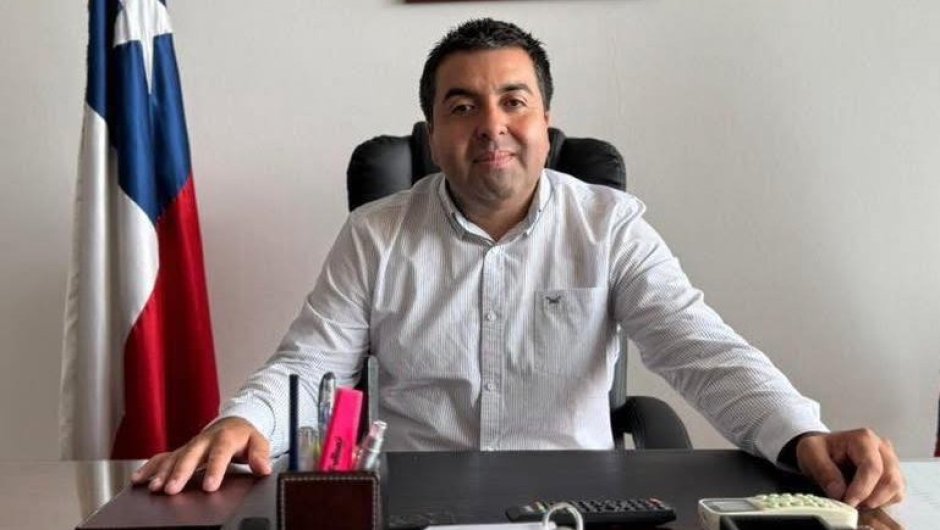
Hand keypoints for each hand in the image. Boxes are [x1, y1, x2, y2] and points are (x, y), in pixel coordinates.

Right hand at [130, 417, 271, 494]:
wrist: (232, 424)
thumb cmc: (244, 437)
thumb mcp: (259, 442)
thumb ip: (261, 455)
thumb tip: (264, 468)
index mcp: (226, 437)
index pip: (220, 453)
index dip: (214, 469)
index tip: (210, 486)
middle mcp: (205, 440)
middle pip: (191, 455)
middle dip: (181, 472)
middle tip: (172, 489)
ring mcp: (191, 445)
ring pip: (175, 457)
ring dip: (163, 472)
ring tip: (156, 488)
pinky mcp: (181, 451)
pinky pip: (162, 458)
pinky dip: (150, 468)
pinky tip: (138, 480)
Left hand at [795, 428, 904, 508]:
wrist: (824, 449)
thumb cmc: (820, 449)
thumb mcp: (811, 453)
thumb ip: (824, 471)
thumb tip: (839, 493)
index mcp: (863, 439)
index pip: (872, 467)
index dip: (862, 489)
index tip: (848, 502)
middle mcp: (882, 448)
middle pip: (890, 479)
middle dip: (871, 498)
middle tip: (851, 505)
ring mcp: (891, 461)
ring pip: (896, 488)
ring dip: (877, 501)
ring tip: (855, 501)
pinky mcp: (894, 475)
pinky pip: (896, 494)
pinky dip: (882, 502)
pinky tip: (863, 499)